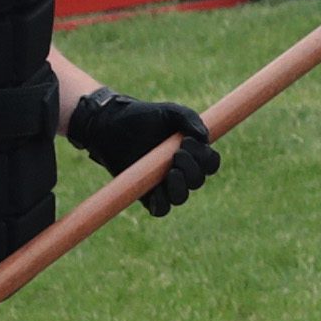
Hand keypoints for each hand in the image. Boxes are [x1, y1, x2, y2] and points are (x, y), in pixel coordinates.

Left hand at [67, 89, 219, 217]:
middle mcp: (179, 170)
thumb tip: (204, 137)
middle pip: (198, 181)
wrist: (110, 125)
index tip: (188, 142)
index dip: (205, 158)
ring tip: (170, 172)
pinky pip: (160, 209)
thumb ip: (189, 118)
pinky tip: (158, 190)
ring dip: (180, 187)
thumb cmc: (142, 117)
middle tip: (177, 153)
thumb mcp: (168, 111)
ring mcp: (162, 184)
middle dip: (192, 169)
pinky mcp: (145, 194)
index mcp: (190, 152)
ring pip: (181, 197)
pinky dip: (163, 204)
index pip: (210, 163)